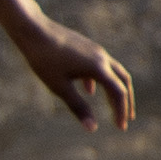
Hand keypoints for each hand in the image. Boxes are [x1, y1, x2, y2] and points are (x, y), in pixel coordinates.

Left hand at [10, 14, 135, 128]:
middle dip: (125, 101)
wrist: (33, 31)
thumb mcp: (59, 87)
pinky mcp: (85, 47)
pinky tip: (89, 90)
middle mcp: (102, 58)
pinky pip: (98, 66)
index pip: (118, 93)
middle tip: (127, 118)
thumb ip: (78, 107)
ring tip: (113, 104)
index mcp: (99, 68)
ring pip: (112, 72)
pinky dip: (99, 80)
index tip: (121, 128)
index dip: (121, 111)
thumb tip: (92, 128)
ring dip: (115, 89)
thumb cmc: (44, 60)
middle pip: (122, 81)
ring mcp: (95, 50)